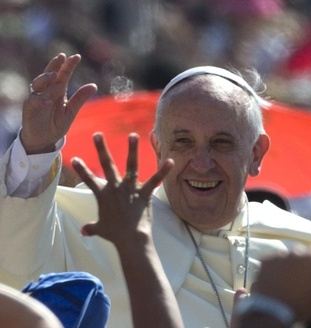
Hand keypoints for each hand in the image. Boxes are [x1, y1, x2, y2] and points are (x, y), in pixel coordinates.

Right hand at [21, 53, 96, 153]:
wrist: (44, 140)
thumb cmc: (56, 123)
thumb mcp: (71, 111)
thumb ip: (80, 98)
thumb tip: (94, 85)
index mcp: (58, 90)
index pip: (63, 74)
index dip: (68, 65)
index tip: (77, 56)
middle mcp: (46, 91)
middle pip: (49, 74)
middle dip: (55, 65)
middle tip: (61, 57)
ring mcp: (37, 99)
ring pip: (38, 84)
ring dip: (45, 79)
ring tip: (53, 76)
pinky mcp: (29, 109)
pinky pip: (33, 102)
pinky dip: (40, 101)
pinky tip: (48, 101)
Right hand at [71, 133, 172, 248]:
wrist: (129, 239)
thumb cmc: (115, 235)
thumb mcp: (100, 229)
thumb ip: (92, 227)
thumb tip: (84, 231)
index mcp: (103, 195)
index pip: (88, 179)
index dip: (81, 169)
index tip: (75, 157)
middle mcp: (115, 188)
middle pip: (106, 165)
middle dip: (101, 148)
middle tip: (97, 134)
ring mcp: (130, 189)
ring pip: (130, 166)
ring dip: (132, 150)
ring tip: (133, 135)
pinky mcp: (144, 193)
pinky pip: (155, 180)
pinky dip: (163, 171)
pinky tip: (171, 161)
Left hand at [251, 244, 310, 323]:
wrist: (269, 312)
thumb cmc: (300, 305)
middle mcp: (298, 250)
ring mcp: (281, 253)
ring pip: (296, 256)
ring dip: (299, 265)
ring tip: (297, 282)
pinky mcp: (268, 258)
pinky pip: (280, 259)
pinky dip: (283, 267)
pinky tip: (284, 280)